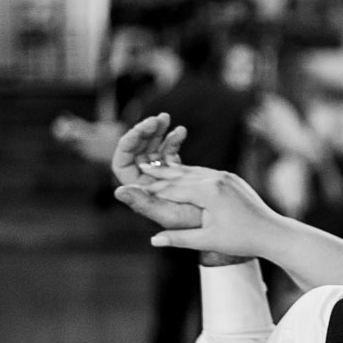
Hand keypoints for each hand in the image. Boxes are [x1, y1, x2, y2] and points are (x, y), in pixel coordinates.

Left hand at [111, 113, 199, 228]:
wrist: (224, 222)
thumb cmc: (198, 224)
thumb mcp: (171, 214)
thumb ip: (145, 204)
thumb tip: (118, 191)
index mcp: (141, 193)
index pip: (122, 163)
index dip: (128, 144)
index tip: (141, 130)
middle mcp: (147, 183)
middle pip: (137, 152)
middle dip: (145, 133)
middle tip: (157, 119)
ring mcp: (162, 176)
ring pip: (153, 149)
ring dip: (158, 132)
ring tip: (166, 118)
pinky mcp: (176, 172)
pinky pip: (169, 151)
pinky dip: (174, 140)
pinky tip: (182, 130)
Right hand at [133, 164, 283, 259]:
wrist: (272, 233)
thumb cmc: (241, 240)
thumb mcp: (207, 240)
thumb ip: (179, 238)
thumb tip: (154, 240)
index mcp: (209, 192)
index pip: (173, 189)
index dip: (152, 189)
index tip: (134, 187)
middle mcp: (217, 178)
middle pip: (181, 175)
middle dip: (160, 173)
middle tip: (139, 168)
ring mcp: (226, 176)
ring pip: (194, 172)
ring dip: (174, 170)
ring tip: (155, 167)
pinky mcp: (233, 179)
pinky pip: (206, 173)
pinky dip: (190, 174)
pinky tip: (181, 174)